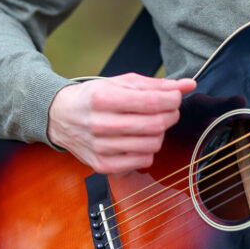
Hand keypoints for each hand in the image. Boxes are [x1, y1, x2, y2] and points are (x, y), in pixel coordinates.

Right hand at [47, 73, 196, 173]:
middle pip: (155, 125)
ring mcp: (100, 148)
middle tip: (168, 110)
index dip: (172, 99)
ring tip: (152, 123)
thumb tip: (189, 85)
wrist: (60, 117)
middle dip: (171, 115)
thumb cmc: (94, 97)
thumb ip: (157, 84)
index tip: (175, 96)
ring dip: (161, 133)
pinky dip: (148, 149)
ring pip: (152, 144)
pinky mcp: (102, 165)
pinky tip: (140, 139)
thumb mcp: (121, 82)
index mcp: (103, 98)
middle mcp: (100, 124)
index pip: (152, 102)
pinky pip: (142, 161)